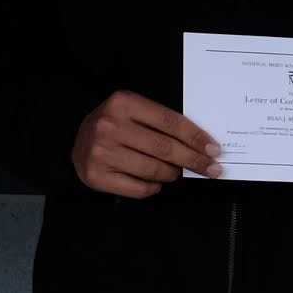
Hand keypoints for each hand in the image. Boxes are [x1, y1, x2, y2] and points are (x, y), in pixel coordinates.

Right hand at [73, 91, 216, 196]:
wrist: (78, 140)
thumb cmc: (115, 125)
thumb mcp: (135, 111)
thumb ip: (162, 123)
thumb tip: (201, 145)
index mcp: (124, 103)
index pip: (171, 123)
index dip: (196, 138)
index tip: (214, 150)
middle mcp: (109, 126)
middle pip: (165, 148)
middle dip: (194, 160)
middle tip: (211, 168)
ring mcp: (100, 151)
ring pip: (154, 170)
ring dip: (172, 174)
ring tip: (175, 172)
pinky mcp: (95, 175)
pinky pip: (139, 188)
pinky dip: (153, 187)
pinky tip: (155, 182)